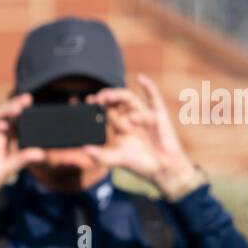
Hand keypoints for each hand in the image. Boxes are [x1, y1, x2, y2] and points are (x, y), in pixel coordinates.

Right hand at [0, 93, 44, 191]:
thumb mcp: (9, 167)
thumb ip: (23, 158)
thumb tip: (41, 154)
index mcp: (5, 135)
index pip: (14, 119)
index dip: (21, 109)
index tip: (30, 101)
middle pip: (3, 114)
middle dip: (12, 106)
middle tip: (25, 100)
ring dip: (0, 116)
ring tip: (13, 113)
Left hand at [84, 73, 203, 200]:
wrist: (163, 168)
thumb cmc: (140, 163)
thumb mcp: (118, 160)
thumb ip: (101, 156)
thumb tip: (85, 150)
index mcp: (119, 125)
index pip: (105, 111)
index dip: (96, 105)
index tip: (88, 101)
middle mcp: (130, 117)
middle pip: (116, 101)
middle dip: (105, 98)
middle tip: (96, 99)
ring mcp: (143, 113)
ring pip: (129, 99)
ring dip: (119, 95)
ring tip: (109, 97)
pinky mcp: (158, 113)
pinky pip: (153, 97)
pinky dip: (148, 86)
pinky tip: (141, 78)